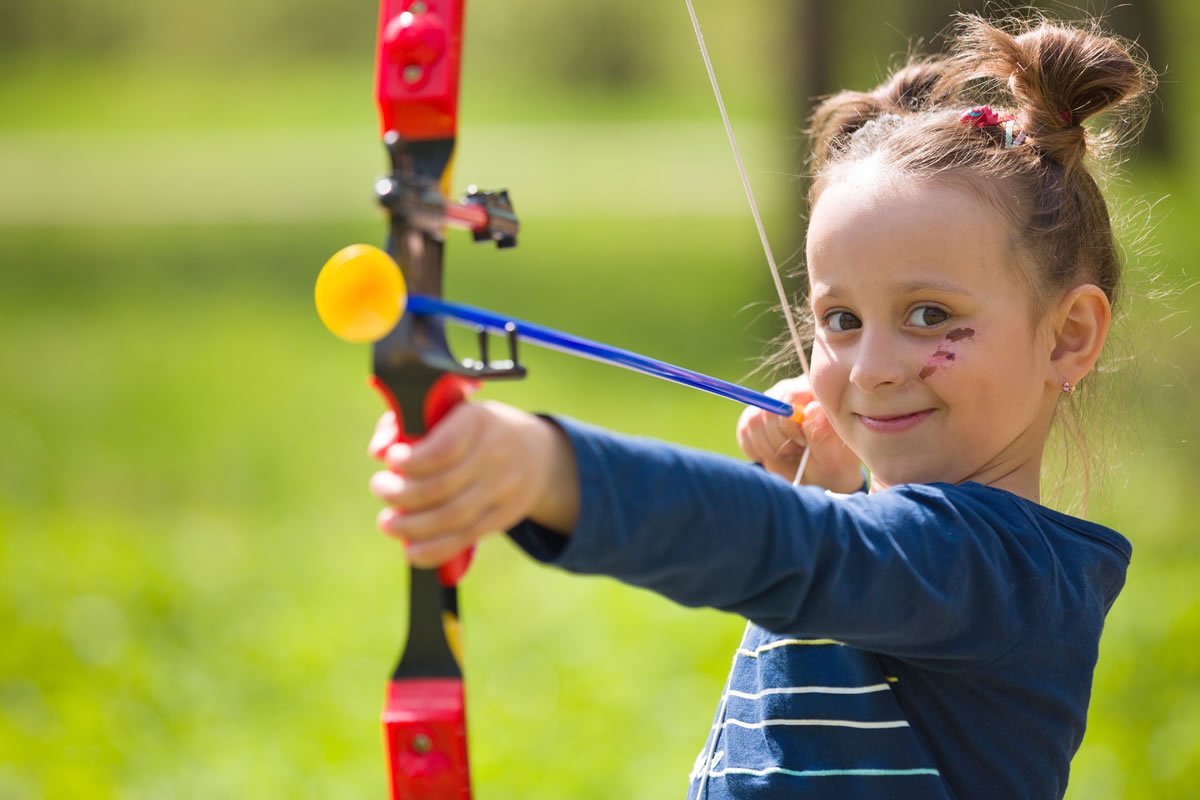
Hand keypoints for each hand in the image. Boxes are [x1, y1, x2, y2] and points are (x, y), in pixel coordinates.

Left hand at [368, 402, 578, 567]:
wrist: (537, 454)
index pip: (443, 449)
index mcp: (479, 422)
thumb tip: (379, 450)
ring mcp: (502, 490)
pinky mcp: (502, 517)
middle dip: (400, 494)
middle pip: (441, 487)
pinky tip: (410, 550)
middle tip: (380, 488)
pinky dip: (432, 550)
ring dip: (410, 526)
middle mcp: (495, 456)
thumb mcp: (451, 413)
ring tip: (388, 522)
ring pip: (451, 518)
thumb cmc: (476, 431)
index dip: (411, 461)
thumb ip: (409, 423)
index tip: (392, 460)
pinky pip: (464, 539)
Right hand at [736, 377, 863, 492]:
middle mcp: (794, 391)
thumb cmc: (833, 468)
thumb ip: (823, 435)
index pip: (790, 397)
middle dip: (779, 441)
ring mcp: (773, 401)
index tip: (802, 446)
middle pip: (768, 410)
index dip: (789, 426)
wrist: (821, 476)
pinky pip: (745, 430)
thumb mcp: (832, 460)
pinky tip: (775, 456)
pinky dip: (756, 450)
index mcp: (818, 395)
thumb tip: (812, 409)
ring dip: (768, 448)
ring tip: (788, 455)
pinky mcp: (756, 414)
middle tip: (796, 454)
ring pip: (753, 421)